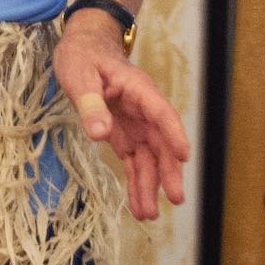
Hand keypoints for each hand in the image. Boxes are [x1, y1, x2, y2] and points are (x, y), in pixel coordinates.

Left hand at [53, 20, 188, 221]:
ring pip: (149, 159)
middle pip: (161, 143)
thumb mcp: (79, 76)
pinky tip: (139, 206)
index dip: (174, 134)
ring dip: (150, 186)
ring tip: (149, 215)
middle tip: (175, 198)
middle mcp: (143, 111)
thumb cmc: (83, 56)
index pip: (161, 113)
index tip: (185, 156)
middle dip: (168, 171)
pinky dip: (136, 183)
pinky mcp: (124, 136)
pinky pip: (134, 162)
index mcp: (138, 90)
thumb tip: (100, 134)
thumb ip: (91, 105)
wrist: (83, 49)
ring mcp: (136, 125)